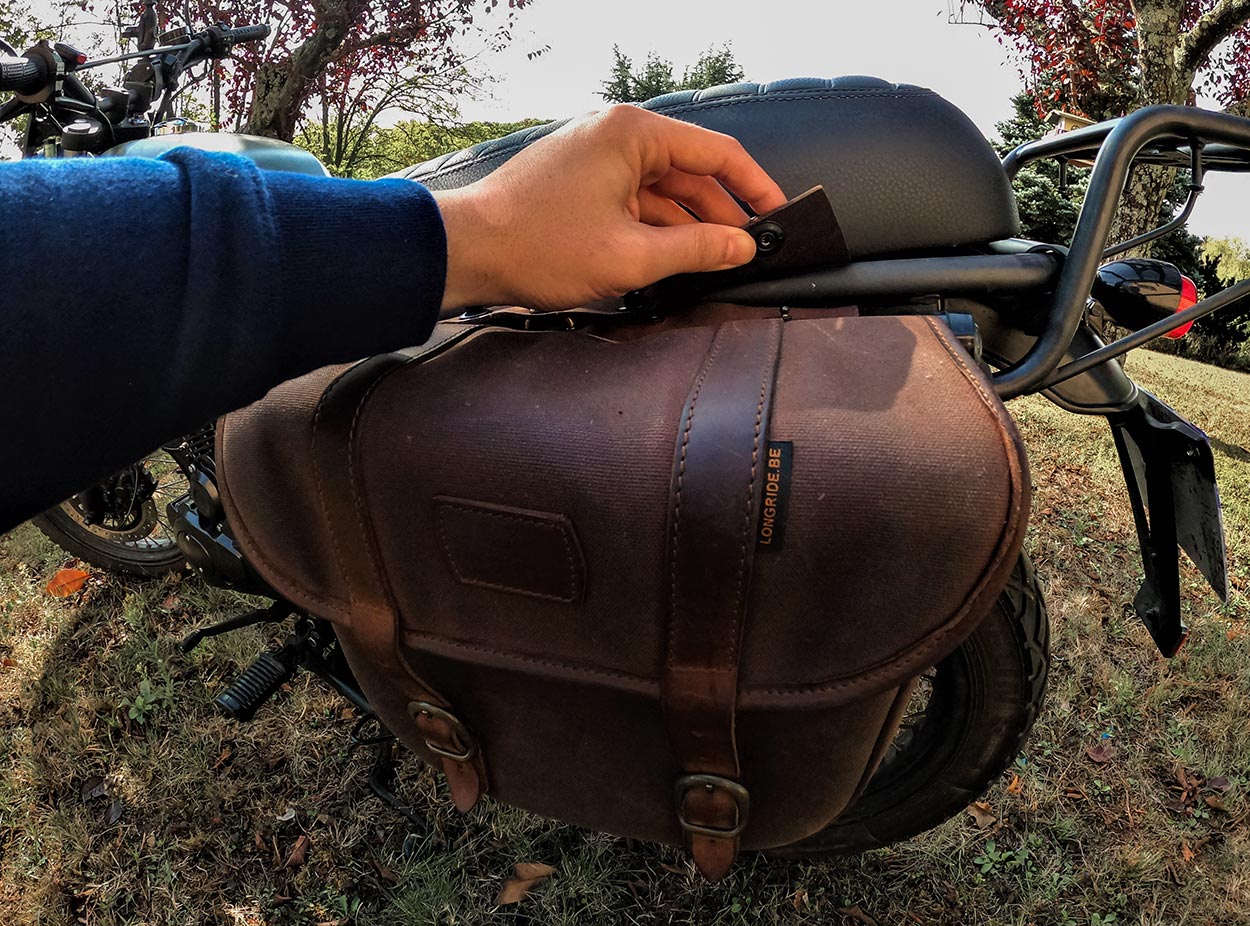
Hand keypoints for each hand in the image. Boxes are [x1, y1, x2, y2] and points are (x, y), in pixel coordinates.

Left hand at [435, 105, 787, 312]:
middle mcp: (616, 136)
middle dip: (721, 215)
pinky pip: (634, 202)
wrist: (467, 253)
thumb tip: (740, 247)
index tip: (779, 216)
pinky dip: (655, 229)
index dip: (754, 188)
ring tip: (714, 263)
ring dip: (687, 227)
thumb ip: (696, 250)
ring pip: (662, 192)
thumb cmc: (537, 246)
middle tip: (749, 251)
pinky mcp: (580, 183)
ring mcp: (596, 158)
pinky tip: (673, 260)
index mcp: (633, 134)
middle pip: (690, 173)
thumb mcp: (631, 256)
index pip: (717, 153)